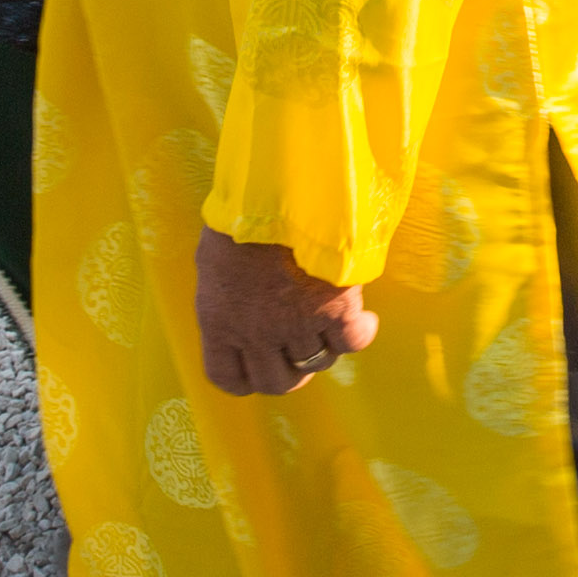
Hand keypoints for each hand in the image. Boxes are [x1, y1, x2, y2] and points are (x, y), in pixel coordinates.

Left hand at [193, 229, 377, 397]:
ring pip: (317, 362)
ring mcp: (297, 326)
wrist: (280, 194)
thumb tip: (235, 310)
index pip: (229, 379)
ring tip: (331, 321)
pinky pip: (353, 342)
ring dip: (325, 347)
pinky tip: (363, 319)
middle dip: (290, 372)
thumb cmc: (241, 216)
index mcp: (219, 324)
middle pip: (277, 382)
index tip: (258, 367)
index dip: (247, 379)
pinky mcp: (335, 311)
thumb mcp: (214, 261)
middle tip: (300, 351)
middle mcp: (256, 334)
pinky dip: (361, 333)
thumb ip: (225, 298)